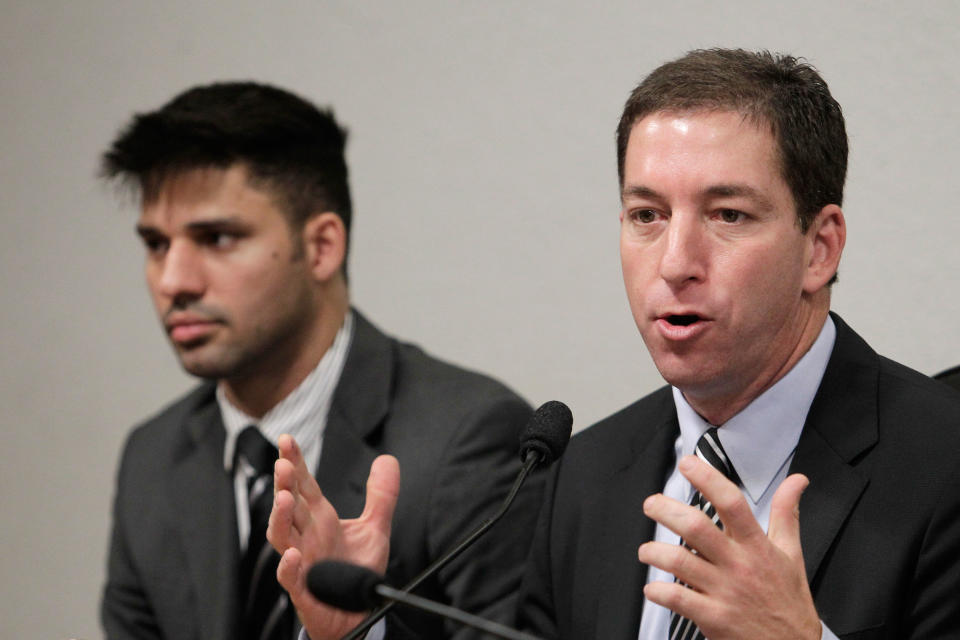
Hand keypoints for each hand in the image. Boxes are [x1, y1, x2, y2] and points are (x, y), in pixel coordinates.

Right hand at [267, 434, 399, 639]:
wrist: (355, 611)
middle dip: (284, 484)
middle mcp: (306, 535)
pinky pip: (289, 577)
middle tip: (283, 464)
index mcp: (320, 518)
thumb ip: (381, 496)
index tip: (286, 440)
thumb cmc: (355, 570)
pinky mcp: (303, 588)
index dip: (295, 462)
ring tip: (284, 498)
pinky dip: (289, 566)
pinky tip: (293, 554)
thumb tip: (388, 460)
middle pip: (289, 505)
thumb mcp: (375, 528)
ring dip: (280, 517)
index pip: (304, 484)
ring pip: (281, 536)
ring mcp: (302, 560)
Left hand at [637, 455, 819, 639]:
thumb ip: (786, 514)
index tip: (687, 464)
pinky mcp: (713, 618)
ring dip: (655, 552)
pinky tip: (653, 587)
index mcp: (757, 546)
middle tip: (651, 504)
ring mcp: (725, 592)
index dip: (708, 479)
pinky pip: (677, 599)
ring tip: (647, 550)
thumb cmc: (788, 602)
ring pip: (680, 561)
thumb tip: (796, 481)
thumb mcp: (792, 554)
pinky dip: (658, 591)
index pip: (732, 503)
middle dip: (666, 510)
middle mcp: (739, 565)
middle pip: (696, 527)